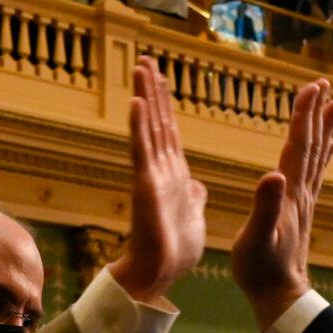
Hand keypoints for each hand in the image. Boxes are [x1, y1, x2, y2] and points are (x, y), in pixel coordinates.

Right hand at [105, 59, 207, 305]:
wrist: (162, 273)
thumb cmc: (176, 249)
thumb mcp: (194, 216)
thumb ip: (193, 197)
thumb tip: (196, 185)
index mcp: (174, 174)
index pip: (169, 130)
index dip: (165, 103)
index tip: (161, 76)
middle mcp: (160, 169)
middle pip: (156, 121)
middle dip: (152, 90)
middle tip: (146, 59)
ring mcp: (151, 175)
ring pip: (147, 128)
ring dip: (144, 98)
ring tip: (140, 69)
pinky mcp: (146, 187)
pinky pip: (142, 152)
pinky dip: (139, 127)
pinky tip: (136, 103)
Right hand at [231, 78, 332, 327]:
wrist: (281, 296)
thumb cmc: (262, 270)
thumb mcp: (255, 238)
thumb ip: (265, 207)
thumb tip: (274, 175)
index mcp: (290, 193)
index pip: (298, 145)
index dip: (304, 115)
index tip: (311, 87)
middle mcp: (302, 192)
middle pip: (311, 144)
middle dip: (316, 112)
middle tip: (324, 84)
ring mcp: (305, 202)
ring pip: (317, 156)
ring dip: (324, 129)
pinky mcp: (302, 212)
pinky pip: (316, 175)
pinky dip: (322, 156)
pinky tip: (328, 148)